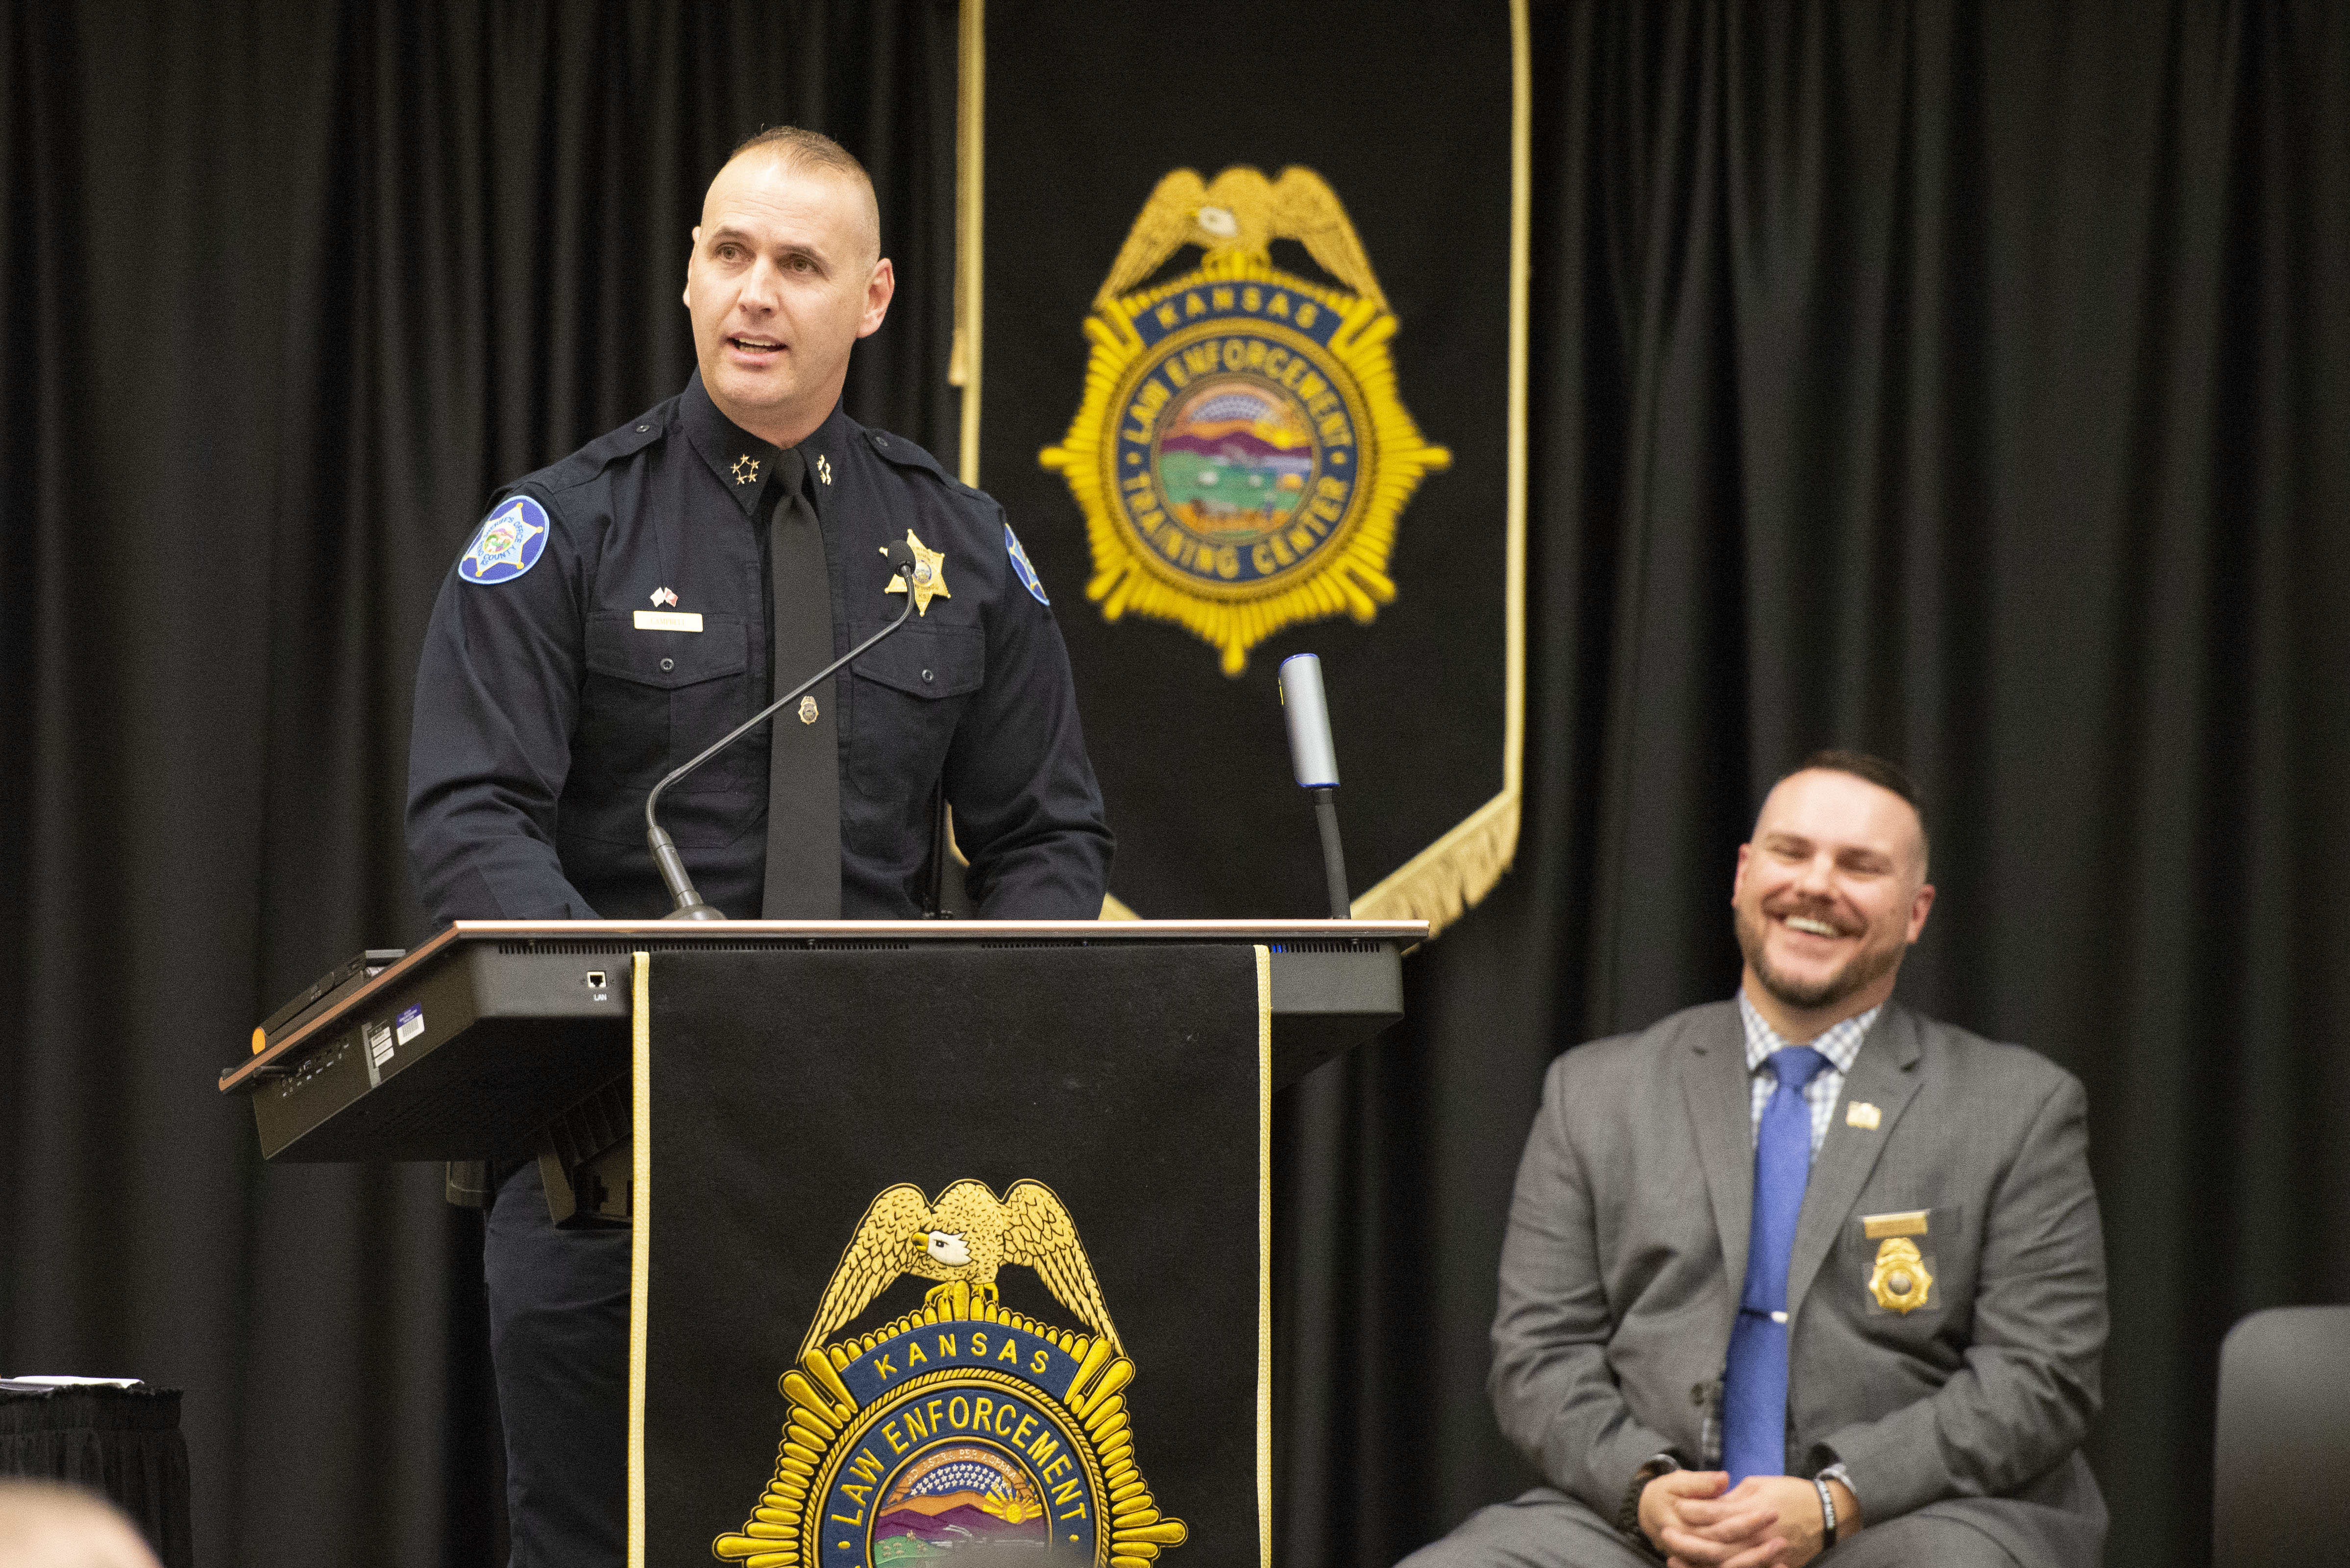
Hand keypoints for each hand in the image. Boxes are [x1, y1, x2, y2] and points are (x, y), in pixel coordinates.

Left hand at [1650, 1474, 1860, 1567]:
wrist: (1830, 1514)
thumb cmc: (1791, 1493)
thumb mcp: (1759, 1485)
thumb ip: (1731, 1497)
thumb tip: (1706, 1503)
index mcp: (1755, 1511)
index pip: (1716, 1515)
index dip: (1692, 1513)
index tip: (1674, 1508)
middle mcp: (1759, 1536)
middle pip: (1716, 1545)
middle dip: (1687, 1542)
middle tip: (1665, 1534)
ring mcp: (1767, 1554)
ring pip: (1727, 1564)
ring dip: (1699, 1561)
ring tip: (1675, 1557)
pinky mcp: (1774, 1566)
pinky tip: (1704, 1567)